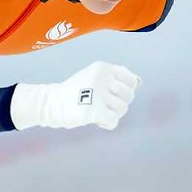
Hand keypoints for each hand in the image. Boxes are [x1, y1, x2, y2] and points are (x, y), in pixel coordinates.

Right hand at [10, 61, 140, 130]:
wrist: (51, 103)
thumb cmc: (75, 91)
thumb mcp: (94, 76)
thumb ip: (115, 77)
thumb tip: (139, 82)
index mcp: (103, 68)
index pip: (131, 80)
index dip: (125, 91)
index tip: (112, 94)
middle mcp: (102, 78)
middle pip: (128, 96)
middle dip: (119, 104)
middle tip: (103, 105)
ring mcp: (98, 94)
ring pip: (122, 109)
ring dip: (111, 114)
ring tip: (96, 111)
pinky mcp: (94, 110)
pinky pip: (113, 120)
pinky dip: (107, 124)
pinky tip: (97, 121)